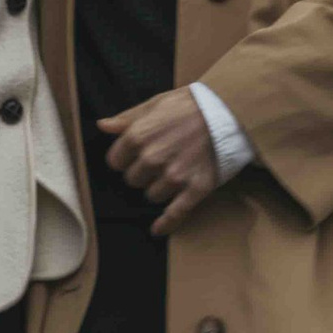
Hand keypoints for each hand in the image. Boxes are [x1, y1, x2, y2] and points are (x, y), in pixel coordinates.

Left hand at [98, 88, 221, 236]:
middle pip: (133, 181)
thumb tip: (102, 126)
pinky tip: (158, 229)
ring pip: (152, 195)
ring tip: (174, 172)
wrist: (229, 110)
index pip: (115, 162)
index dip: (124, 159)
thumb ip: (127, 118)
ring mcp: (174, 176)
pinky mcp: (195, 188)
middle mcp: (152, 158)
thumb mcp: (155, 103)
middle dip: (142, 173)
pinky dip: (165, 223)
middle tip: (158, 161)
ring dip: (159, 188)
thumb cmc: (190, 104)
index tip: (134, 156)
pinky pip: (174, 213)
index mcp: (138, 136)